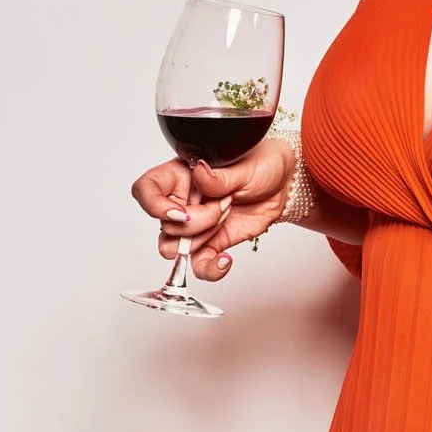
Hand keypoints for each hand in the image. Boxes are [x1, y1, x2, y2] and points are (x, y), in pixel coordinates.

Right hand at [129, 135, 294, 280]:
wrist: (285, 183)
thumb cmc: (261, 163)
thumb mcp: (244, 166)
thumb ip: (219, 176)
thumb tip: (198, 173)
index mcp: (182, 174)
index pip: (146, 189)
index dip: (153, 204)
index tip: (180, 211)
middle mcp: (182, 200)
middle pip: (164, 224)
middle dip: (196, 221)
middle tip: (225, 205)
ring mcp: (194, 224)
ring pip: (174, 246)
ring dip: (203, 238)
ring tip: (227, 216)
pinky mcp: (211, 242)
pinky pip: (197, 265)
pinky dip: (209, 269)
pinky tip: (225, 260)